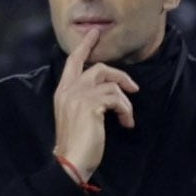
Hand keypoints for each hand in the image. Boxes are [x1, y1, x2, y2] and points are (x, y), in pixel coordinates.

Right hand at [51, 24, 135, 180]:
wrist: (70, 161)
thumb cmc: (75, 144)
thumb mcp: (75, 117)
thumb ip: (82, 101)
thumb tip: (106, 96)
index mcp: (62, 91)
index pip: (73, 61)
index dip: (85, 45)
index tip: (95, 33)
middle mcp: (68, 90)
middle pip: (99, 68)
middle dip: (120, 75)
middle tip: (133, 87)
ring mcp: (79, 96)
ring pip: (111, 84)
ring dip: (125, 102)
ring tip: (127, 117)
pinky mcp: (92, 105)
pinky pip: (117, 99)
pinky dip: (126, 110)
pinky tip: (126, 123)